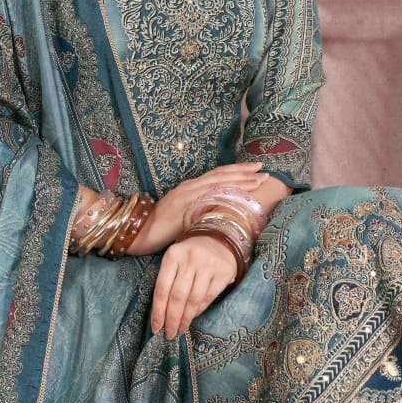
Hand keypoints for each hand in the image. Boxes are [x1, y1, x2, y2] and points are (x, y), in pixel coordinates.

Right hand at [127, 162, 267, 255]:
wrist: (137, 232)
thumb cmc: (160, 228)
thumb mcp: (184, 216)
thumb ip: (200, 210)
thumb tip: (219, 214)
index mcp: (191, 187)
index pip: (218, 175)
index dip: (237, 171)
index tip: (256, 170)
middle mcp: (190, 186)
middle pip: (222, 175)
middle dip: (244, 172)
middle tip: (263, 170)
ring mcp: (187, 194)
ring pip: (218, 182)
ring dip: (240, 180)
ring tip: (258, 179)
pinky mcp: (184, 204)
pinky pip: (208, 196)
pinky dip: (225, 193)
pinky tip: (239, 194)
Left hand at [153, 231, 238, 338]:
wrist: (218, 239)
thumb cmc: (190, 255)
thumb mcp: (175, 260)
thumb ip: (167, 281)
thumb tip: (161, 314)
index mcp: (173, 255)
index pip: (162, 288)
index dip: (158, 311)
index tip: (156, 328)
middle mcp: (191, 258)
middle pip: (177, 296)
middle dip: (172, 319)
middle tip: (169, 334)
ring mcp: (208, 265)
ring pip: (193, 299)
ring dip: (185, 318)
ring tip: (180, 330)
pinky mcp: (223, 272)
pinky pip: (208, 297)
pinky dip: (199, 311)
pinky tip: (193, 317)